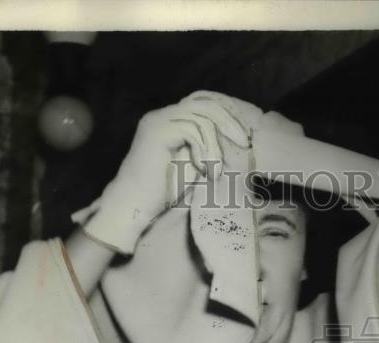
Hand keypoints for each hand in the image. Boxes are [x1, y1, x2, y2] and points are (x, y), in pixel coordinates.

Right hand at [81, 92, 254, 254]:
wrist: (135, 205)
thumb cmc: (162, 192)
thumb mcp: (193, 165)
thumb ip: (208, 148)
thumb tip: (235, 139)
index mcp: (170, 121)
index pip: (202, 103)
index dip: (226, 113)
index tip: (243, 134)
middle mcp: (163, 115)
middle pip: (205, 101)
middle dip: (229, 120)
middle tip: (244, 142)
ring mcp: (159, 120)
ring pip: (201, 115)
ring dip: (216, 143)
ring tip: (216, 169)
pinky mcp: (158, 131)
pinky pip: (193, 129)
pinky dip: (204, 149)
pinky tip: (203, 169)